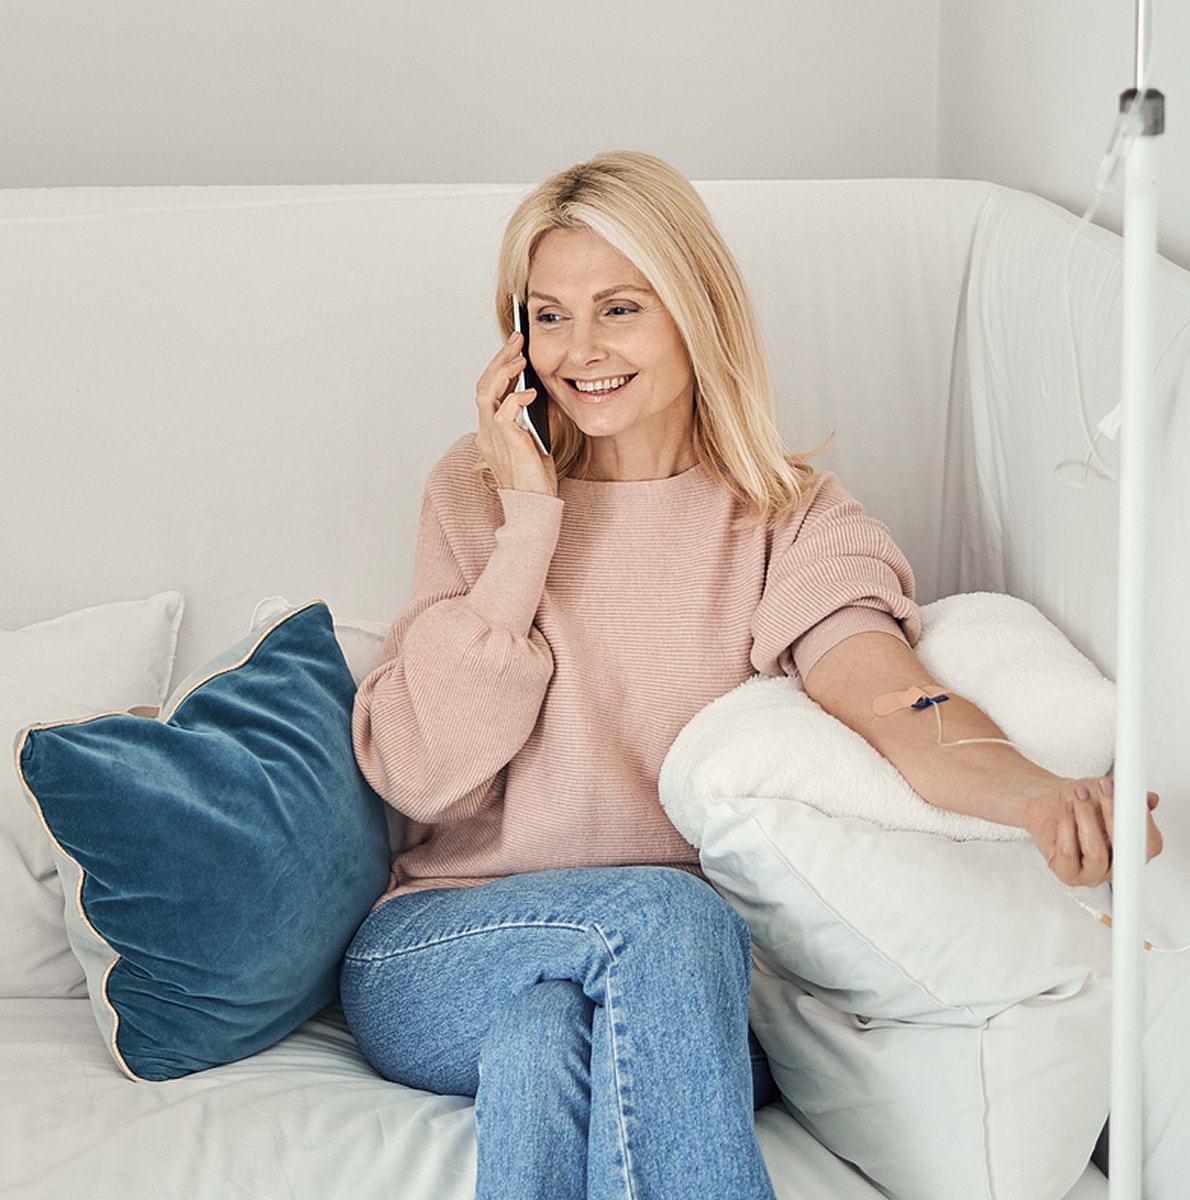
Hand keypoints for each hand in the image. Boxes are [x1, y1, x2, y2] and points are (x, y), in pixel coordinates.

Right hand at [474, 332, 555, 495]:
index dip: (499, 368)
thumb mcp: (537, 441)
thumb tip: (545, 394)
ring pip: (485, 392)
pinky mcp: (505, 443)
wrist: (536, 506)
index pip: (488, 392)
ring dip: (502, 371)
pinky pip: (503, 411)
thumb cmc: (536, 481)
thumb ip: (535, 419)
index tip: (514, 349)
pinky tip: (530, 392)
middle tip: (516, 340)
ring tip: (519, 356)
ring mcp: (492, 438)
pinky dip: (515, 397)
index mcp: (491, 432)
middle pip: (483, 386)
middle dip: (499, 360)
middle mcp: (486, 433)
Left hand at [1023, 777, 1161, 886]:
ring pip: (1096, 853)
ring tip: (1080, 795)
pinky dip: (1067, 826)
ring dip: (1087, 817)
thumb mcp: (1111, 793)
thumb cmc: (1083, 801)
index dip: (1142, 820)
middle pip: (1124, 850)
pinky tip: (1067, 809)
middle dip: (1113, 813)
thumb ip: (1131, 798)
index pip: (1150, 844)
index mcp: (1135, 851)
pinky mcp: (1067, 873)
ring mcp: (1093, 873)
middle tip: (1103, 788)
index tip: (1129, 796)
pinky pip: (1069, 853)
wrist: (1050, 802)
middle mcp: (1117, 866)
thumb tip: (1149, 799)